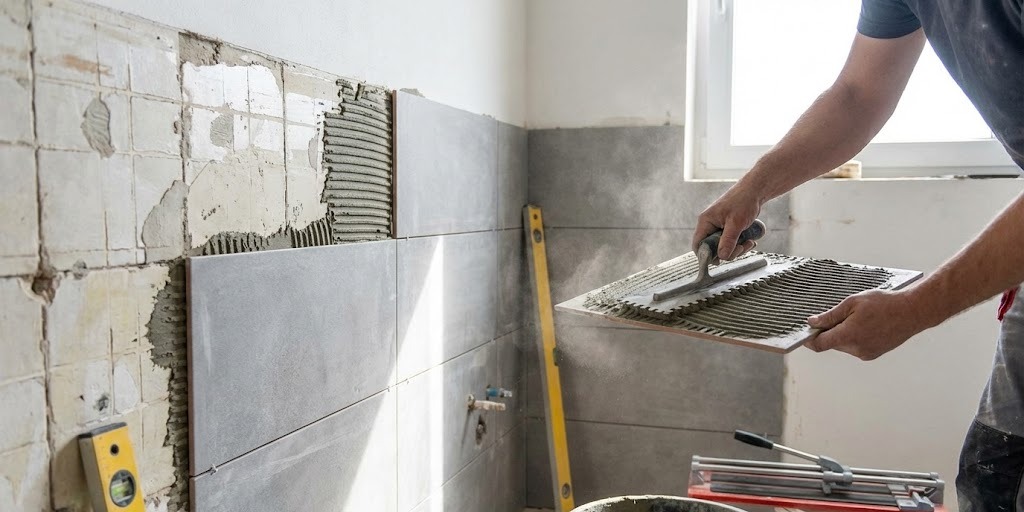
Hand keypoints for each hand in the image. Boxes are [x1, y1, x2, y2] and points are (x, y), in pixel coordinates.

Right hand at [692, 184, 762, 260]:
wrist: (754, 190)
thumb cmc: (743, 202)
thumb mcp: (736, 223)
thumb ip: (728, 241)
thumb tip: (722, 257)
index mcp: (705, 222)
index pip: (698, 244)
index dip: (706, 255)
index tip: (720, 261)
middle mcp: (710, 225)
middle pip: (713, 248)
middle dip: (728, 251)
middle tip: (742, 248)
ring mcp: (719, 227)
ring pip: (723, 246)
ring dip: (737, 248)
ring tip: (749, 242)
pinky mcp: (728, 228)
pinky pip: (731, 242)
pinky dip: (740, 244)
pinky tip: (750, 240)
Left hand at [805, 289, 929, 359]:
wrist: (913, 312)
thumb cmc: (883, 303)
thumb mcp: (852, 303)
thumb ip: (830, 315)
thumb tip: (812, 323)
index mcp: (848, 336)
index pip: (819, 344)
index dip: (809, 339)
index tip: (805, 332)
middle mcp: (856, 349)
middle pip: (832, 343)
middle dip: (830, 331)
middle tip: (840, 315)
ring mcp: (866, 353)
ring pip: (844, 345)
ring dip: (843, 334)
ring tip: (859, 317)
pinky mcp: (873, 354)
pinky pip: (856, 347)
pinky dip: (855, 337)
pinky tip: (867, 324)